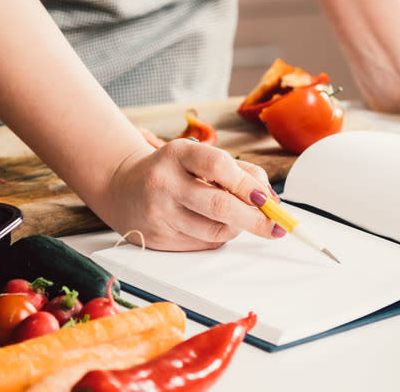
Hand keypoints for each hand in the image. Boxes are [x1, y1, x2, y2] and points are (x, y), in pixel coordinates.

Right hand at [96, 138, 283, 250]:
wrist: (122, 188)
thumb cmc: (172, 171)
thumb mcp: (199, 157)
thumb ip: (239, 171)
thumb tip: (271, 198)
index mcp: (176, 154)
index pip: (218, 166)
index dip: (248, 184)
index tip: (267, 198)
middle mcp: (164, 183)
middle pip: (220, 206)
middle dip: (256, 219)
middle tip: (276, 225)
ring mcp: (159, 214)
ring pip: (215, 231)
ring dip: (238, 228)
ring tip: (241, 219)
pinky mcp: (158, 239)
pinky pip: (203, 245)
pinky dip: (219, 237)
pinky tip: (215, 226)